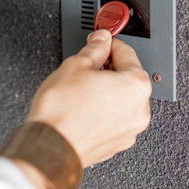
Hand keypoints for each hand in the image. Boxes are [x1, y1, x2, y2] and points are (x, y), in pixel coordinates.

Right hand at [26, 30, 151, 168]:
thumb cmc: (62, 110)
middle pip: (128, 78)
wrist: (49, 146)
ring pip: (121, 101)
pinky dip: (103, 111)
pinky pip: (114, 119)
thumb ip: (94, 49)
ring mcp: (129, 130)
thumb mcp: (76, 65)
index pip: (127, 53)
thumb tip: (101, 41)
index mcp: (135, 86)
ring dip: (106, 91)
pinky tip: (83, 107)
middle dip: (109, 69)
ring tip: (82, 89)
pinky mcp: (116, 144)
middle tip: (88, 65)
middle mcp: (139, 110)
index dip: (109, 44)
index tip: (99, 42)